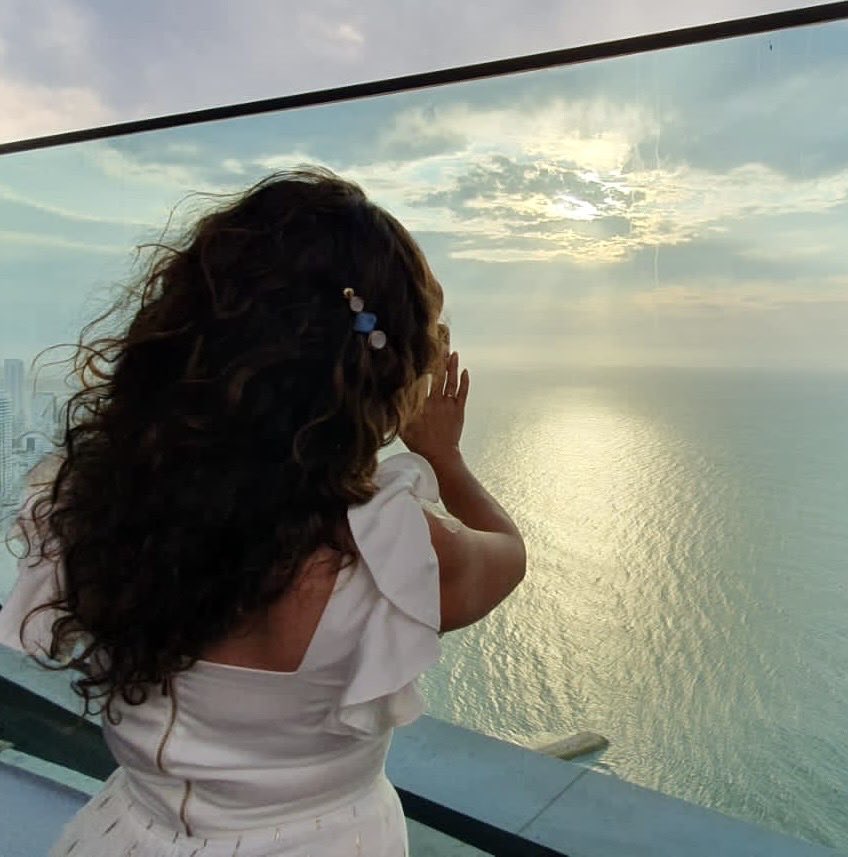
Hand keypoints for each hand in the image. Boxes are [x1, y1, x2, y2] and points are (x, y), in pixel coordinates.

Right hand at [401, 350, 468, 466]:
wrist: (439, 455)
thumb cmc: (420, 444)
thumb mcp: (403, 427)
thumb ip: (398, 412)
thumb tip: (387, 399)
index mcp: (422, 403)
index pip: (423, 379)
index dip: (424, 365)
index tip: (423, 353)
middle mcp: (436, 400)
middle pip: (438, 376)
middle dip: (439, 360)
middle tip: (441, 346)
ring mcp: (449, 405)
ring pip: (451, 381)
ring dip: (452, 367)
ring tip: (454, 354)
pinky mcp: (459, 411)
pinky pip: (463, 393)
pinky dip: (464, 382)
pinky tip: (465, 372)